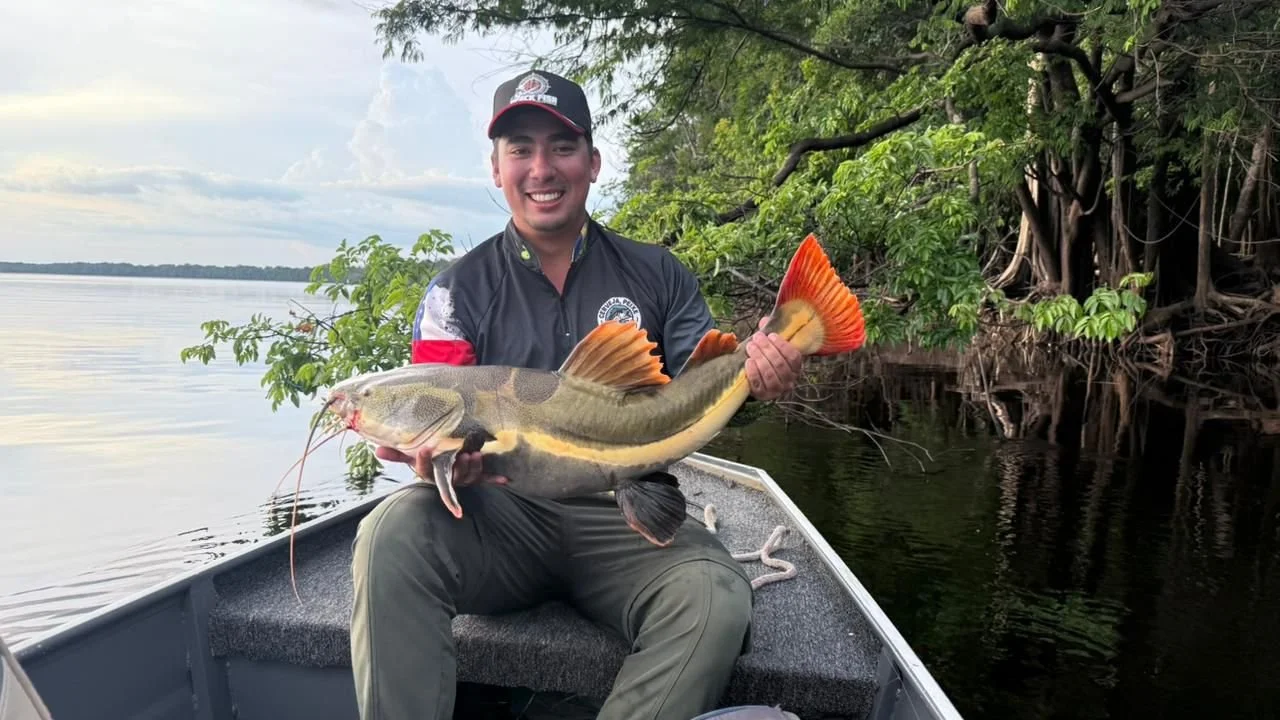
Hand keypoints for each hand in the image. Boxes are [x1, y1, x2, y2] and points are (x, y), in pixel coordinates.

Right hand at [374, 446, 507, 486]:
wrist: (443, 474)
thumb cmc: (428, 461)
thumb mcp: (411, 456)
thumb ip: (397, 454)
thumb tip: (377, 450)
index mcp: (430, 473)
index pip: (424, 469)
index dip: (423, 460)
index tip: (425, 448)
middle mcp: (447, 478)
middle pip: (451, 476)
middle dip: (457, 467)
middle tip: (462, 455)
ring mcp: (461, 479)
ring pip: (468, 477)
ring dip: (473, 468)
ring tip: (475, 456)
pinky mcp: (475, 478)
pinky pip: (485, 480)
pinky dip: (494, 480)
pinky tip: (505, 480)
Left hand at [744, 316, 802, 400]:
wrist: (757, 379)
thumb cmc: (767, 358)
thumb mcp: (771, 345)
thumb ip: (770, 332)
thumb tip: (765, 321)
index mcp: (796, 367)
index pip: (794, 357)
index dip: (783, 345)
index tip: (771, 335)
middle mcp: (790, 380)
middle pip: (780, 364)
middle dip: (767, 349)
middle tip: (757, 338)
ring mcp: (777, 390)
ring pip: (770, 374)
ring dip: (760, 358)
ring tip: (751, 347)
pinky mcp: (763, 395)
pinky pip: (759, 384)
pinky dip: (753, 372)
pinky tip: (748, 362)